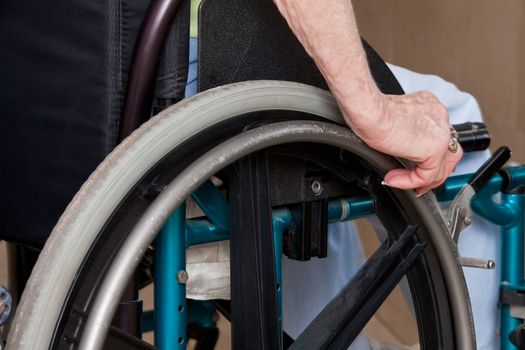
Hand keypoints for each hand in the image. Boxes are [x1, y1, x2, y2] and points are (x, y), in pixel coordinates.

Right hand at [343, 91, 462, 195]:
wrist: (370, 110)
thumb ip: (401, 132)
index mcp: (429, 107)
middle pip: (448, 152)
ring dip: (422, 180)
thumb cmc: (371, 110)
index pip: (437, 136)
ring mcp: (441, 132)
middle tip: (416, 183)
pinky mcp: (435, 148)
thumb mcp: (391, 119)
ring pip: (441, 166)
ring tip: (401, 182)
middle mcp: (439, 117)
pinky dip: (410, 181)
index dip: (425, 155)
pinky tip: (393, 179)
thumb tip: (395, 147)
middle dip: (433, 172)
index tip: (410, 165)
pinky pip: (427, 175)